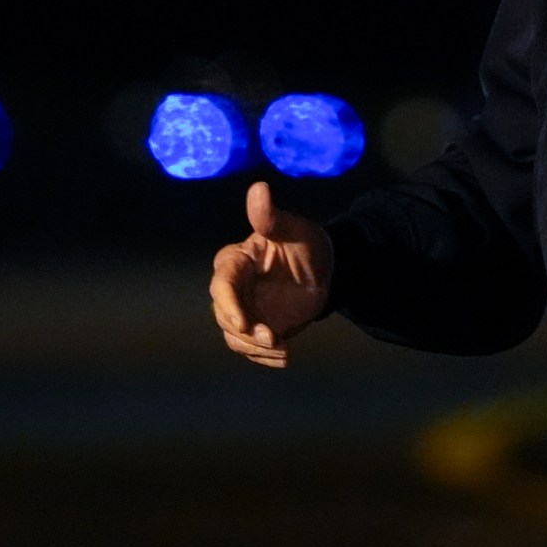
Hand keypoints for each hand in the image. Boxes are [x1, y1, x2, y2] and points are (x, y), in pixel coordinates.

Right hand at [209, 181, 333, 366]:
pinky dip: (265, 357)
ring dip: (255, 348)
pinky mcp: (256, 328)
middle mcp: (233, 288)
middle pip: (223, 315)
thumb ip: (271, 217)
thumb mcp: (294, 230)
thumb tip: (259, 189)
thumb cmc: (306, 244)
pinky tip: (285, 358)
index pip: (222, 284)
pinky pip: (250, 348)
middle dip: (244, 332)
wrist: (325, 270)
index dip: (228, 305)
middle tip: (272, 338)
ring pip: (234, 337)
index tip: (243, 323)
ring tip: (283, 349)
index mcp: (236, 261)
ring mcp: (243, 310)